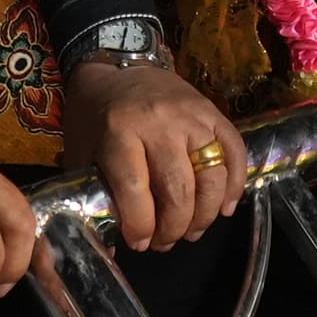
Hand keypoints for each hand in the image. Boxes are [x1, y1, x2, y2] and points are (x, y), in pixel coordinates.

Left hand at [62, 56, 243, 251]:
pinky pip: (235, 152)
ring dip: (205, 214)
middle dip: (173, 227)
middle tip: (165, 242)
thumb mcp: (80, 154)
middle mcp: (159, 123)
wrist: (115, 67)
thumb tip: (108, 249)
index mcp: (119, 132)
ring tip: (191, 231)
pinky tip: (225, 208)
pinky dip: (235, 185)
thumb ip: (92, 198)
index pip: (135, 191)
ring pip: (212, 176)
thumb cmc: (94, 116)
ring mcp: (192, 116)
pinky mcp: (214, 112)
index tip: (139, 243)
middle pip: (178, 189)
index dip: (140, 226)